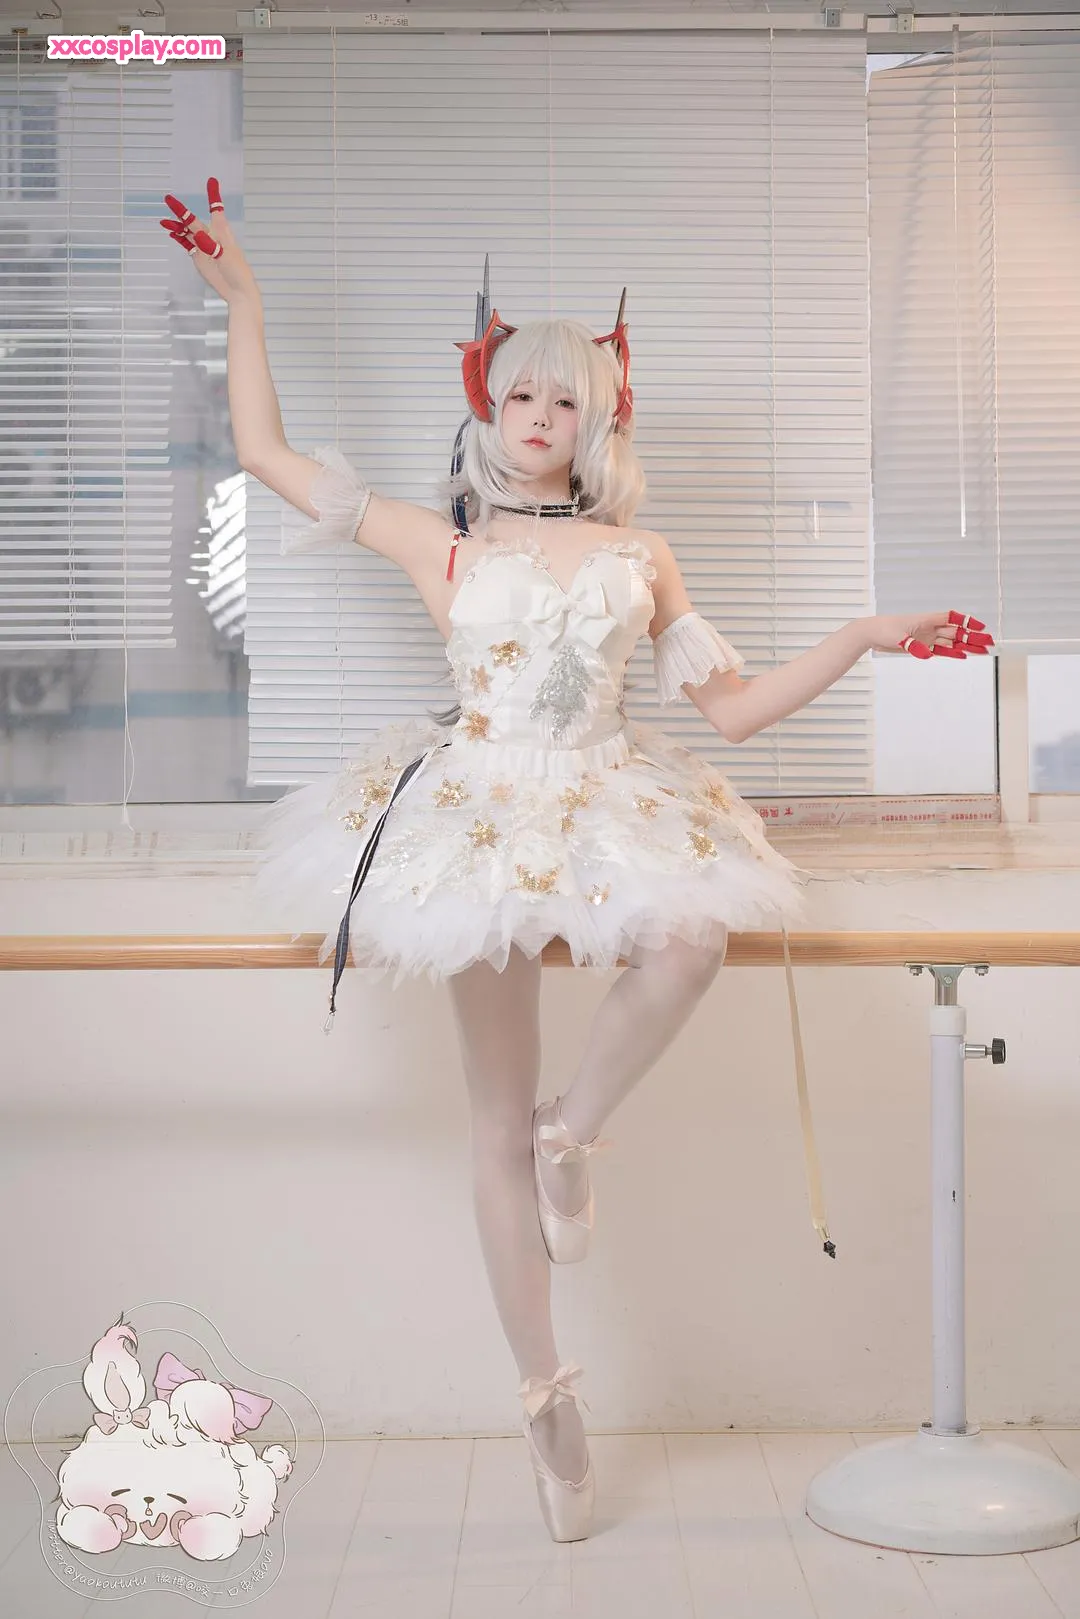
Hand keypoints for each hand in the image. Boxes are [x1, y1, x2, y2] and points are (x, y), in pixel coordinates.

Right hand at [158, 178, 258, 303]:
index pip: (216, 210)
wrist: (238, 291)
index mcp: (222, 232)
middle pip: (194, 220)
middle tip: (169, 199)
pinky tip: (171, 232)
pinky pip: (186, 244)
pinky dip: (179, 238)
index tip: (212, 181)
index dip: (213, 195)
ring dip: (176, 226)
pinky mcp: (199, 257)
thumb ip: (212, 246)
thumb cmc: (238, 272)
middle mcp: (211, 236)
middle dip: (181, 211)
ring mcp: (204, 247)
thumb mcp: (226, 258)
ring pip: (187, 232)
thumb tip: (198, 236)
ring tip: (164, 222)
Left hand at [863, 610, 994, 659]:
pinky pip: (941, 650)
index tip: (981, 626)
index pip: (951, 618)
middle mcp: (929, 628)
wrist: (871, 633)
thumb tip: (927, 654)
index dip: (967, 621)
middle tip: (989, 642)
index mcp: (926, 619)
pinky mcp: (922, 646)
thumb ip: (913, 645)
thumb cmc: (884, 629)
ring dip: (967, 646)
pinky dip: (952, 653)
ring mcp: (927, 637)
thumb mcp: (897, 638)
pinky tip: (964, 655)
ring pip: (952, 642)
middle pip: (956, 631)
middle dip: (973, 636)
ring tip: (983, 650)